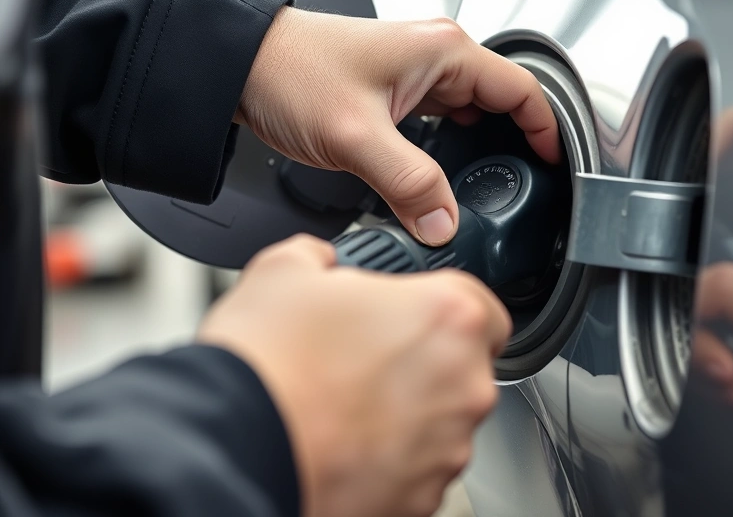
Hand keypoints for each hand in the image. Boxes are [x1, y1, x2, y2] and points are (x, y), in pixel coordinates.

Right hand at [197, 235, 511, 516]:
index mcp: (449, 317)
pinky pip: (416, 470)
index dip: (442, 311)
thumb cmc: (268, 364)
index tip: (412, 318)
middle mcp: (465, 386)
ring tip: (343, 407)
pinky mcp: (423, 498)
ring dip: (406, 414)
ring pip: (441, 423)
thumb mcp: (285, 270)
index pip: (481, 307)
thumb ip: (321, 256)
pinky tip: (342, 445)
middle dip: (421, 365)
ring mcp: (447, 448)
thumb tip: (319, 262)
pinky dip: (388, 460)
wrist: (235, 448)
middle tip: (364, 362)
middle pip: (462, 368)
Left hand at [235, 7, 559, 245]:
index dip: (547, 131)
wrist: (237, 64)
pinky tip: (444, 180)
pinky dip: (451, 151)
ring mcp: (415, 74)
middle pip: (501, 104)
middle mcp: (436, 57)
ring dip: (481, 151)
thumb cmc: (290, 71)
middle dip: (515, 146)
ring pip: (470, 116)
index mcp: (444, 52)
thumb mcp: (356, 136)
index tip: (556, 169)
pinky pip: (442, 123)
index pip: (522, 90)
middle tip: (523, 191)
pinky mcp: (394, 92)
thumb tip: (444, 223)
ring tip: (488, 192)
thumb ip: (408, 184)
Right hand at [691, 248, 732, 461]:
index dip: (695, 302)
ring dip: (714, 379)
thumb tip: (682, 292)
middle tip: (731, 374)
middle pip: (699, 316)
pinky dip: (722, 397)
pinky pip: (709, 382)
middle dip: (705, 349)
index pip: (712, 276)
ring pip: (698, 351)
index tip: (694, 334)